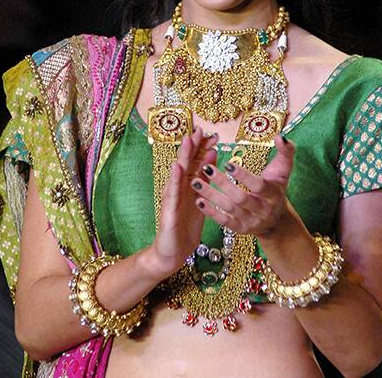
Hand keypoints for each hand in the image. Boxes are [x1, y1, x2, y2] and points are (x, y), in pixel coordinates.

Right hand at [152, 126, 217, 277]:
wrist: (172, 251)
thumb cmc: (185, 225)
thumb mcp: (199, 198)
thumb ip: (204, 178)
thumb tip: (212, 155)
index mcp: (188, 185)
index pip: (195, 162)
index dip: (202, 147)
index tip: (210, 132)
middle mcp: (178, 188)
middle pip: (187, 163)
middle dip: (193, 146)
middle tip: (200, 129)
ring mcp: (172, 197)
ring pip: (179, 174)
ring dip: (184, 156)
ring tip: (188, 140)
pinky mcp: (169, 210)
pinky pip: (173, 193)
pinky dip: (176, 179)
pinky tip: (178, 168)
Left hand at [189, 134, 294, 238]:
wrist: (276, 220)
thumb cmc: (276, 187)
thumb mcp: (284, 170)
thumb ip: (286, 152)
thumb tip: (281, 136)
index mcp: (273, 194)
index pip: (258, 186)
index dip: (243, 176)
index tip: (228, 164)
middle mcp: (262, 210)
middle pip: (241, 199)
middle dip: (223, 184)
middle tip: (206, 168)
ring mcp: (250, 221)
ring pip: (229, 209)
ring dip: (211, 195)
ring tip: (195, 181)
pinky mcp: (240, 229)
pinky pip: (224, 221)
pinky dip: (210, 212)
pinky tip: (198, 200)